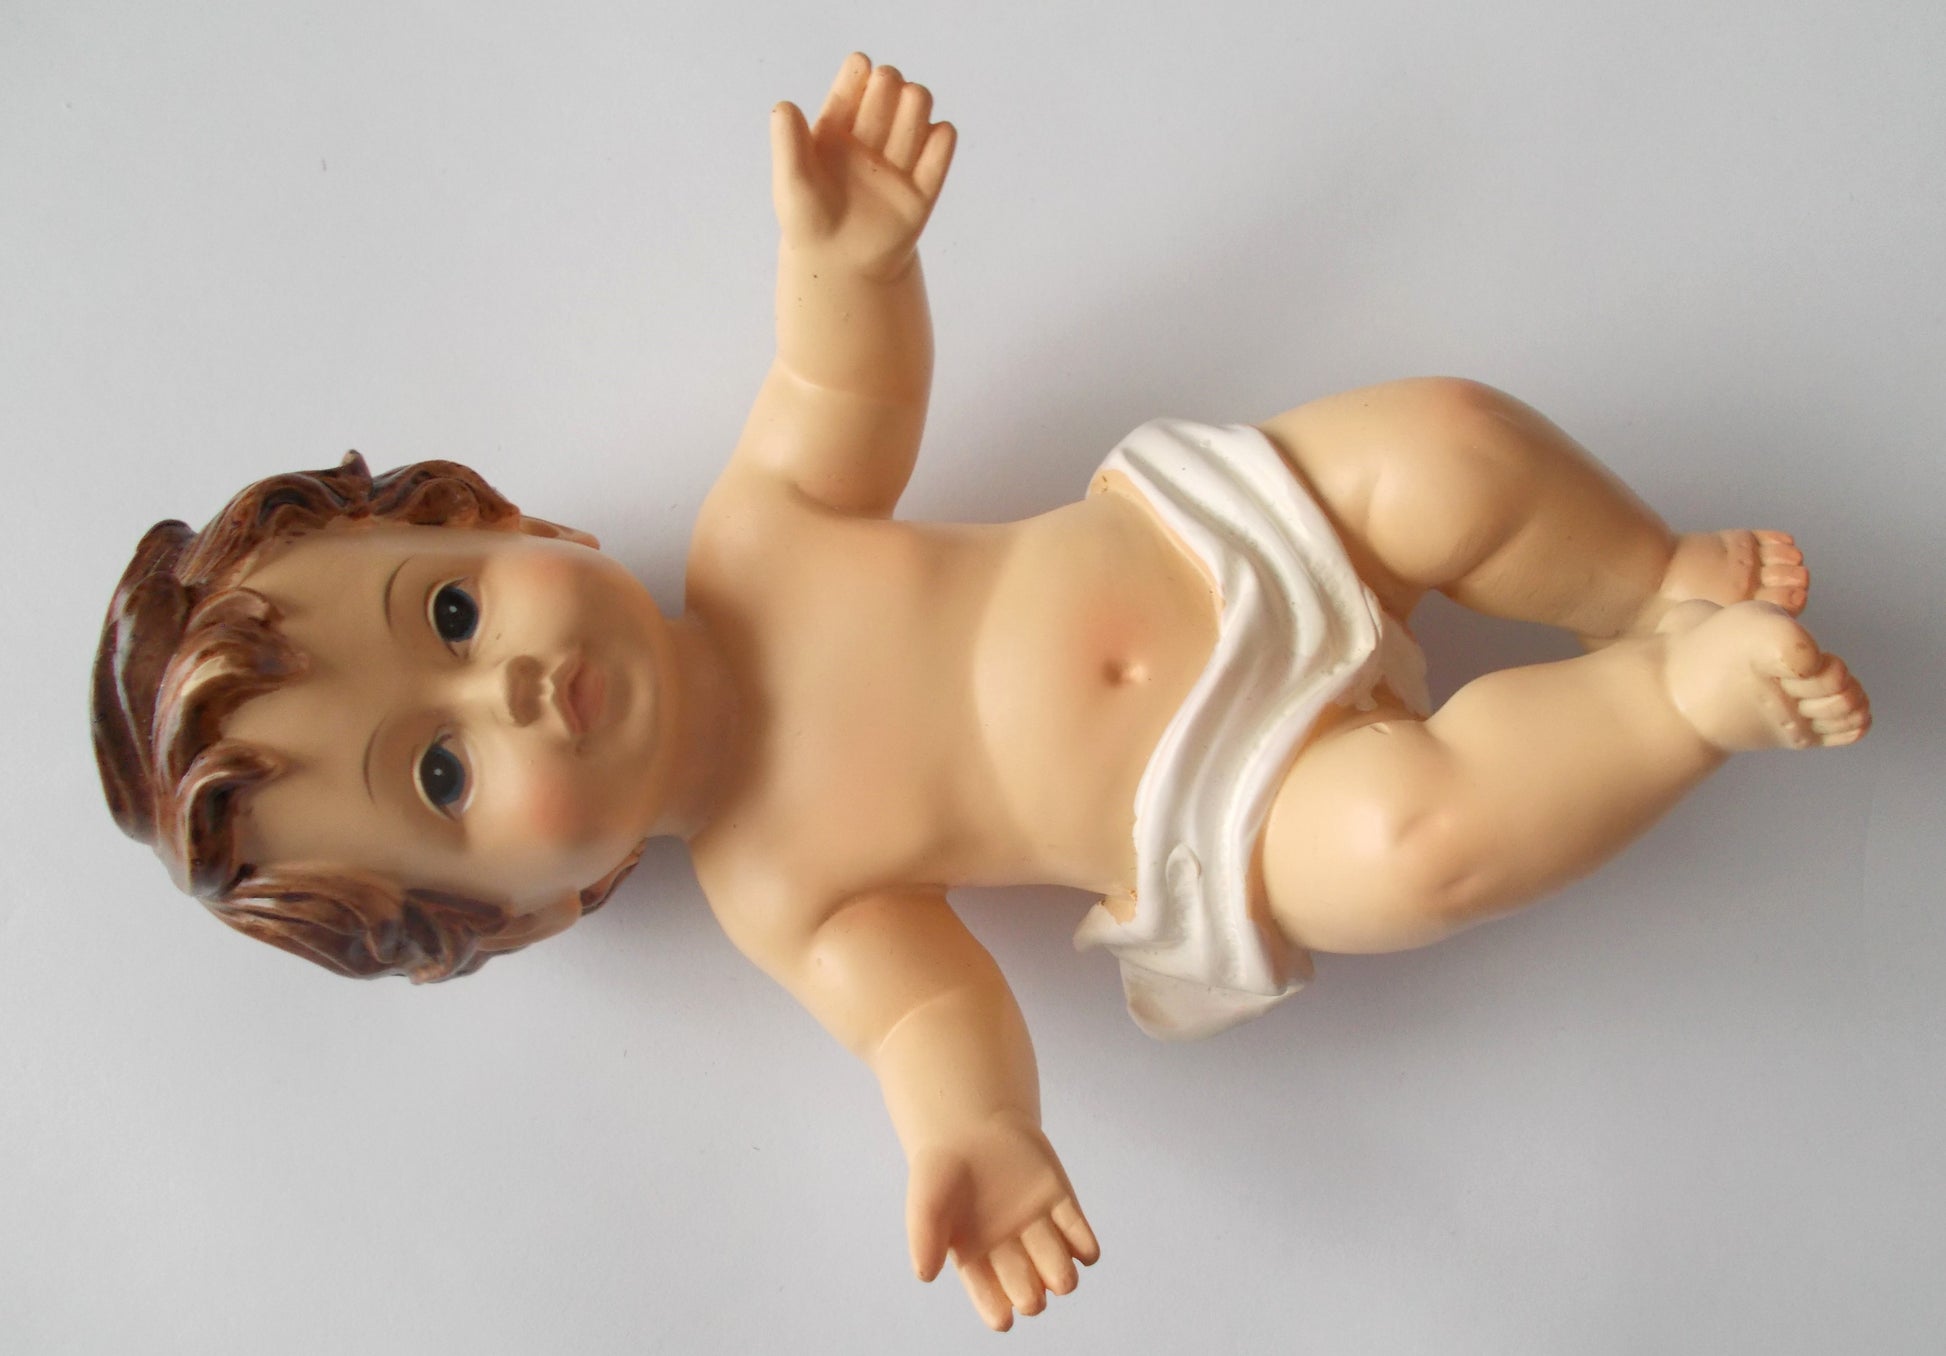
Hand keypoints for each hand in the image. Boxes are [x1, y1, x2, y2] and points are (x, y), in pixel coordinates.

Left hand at [770, 53, 955, 279]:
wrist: (839, 265)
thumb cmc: (809, 221)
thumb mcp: (791, 181)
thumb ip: (787, 144)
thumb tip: (784, 106)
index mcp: (837, 129)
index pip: (854, 83)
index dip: (859, 71)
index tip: (862, 67)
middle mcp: (870, 138)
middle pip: (890, 89)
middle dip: (889, 85)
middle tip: (882, 96)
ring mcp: (897, 161)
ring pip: (917, 109)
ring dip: (915, 104)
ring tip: (906, 115)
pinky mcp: (922, 189)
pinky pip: (940, 149)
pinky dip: (941, 138)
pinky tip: (935, 135)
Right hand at [906, 1112, 1100, 1330]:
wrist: (972, 1125)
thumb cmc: (942, 1169)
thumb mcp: (926, 1200)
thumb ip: (923, 1236)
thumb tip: (926, 1276)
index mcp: (976, 1260)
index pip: (991, 1300)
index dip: (999, 1313)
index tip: (1006, 1317)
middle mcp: (1010, 1252)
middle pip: (1030, 1291)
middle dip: (1032, 1296)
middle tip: (1030, 1290)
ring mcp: (1038, 1230)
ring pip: (1061, 1272)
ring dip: (1061, 1274)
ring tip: (1058, 1273)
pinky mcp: (1061, 1205)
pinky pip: (1082, 1239)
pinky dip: (1085, 1248)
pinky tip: (1077, 1245)